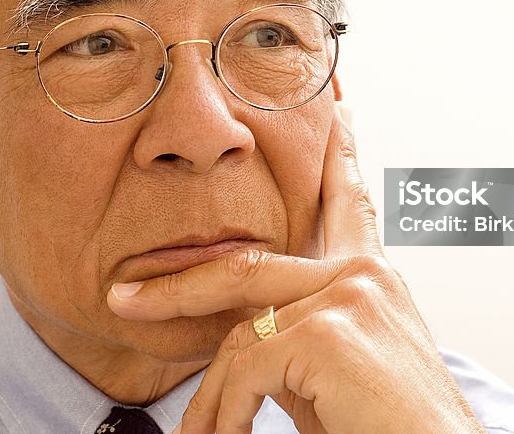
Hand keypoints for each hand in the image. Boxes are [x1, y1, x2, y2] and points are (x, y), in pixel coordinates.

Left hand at [106, 104, 485, 433]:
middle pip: (247, 264)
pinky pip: (247, 367)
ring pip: (239, 326)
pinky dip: (225, 411)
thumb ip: (297, 335)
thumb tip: (244, 339)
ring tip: (197, 433)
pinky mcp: (330, 330)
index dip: (340, 154)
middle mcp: (364, 272)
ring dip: (208, 393)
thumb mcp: (334, 369)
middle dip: (178, 286)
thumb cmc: (388, 424)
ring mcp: (348, 293)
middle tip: (125, 297)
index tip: (339, 112)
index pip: (349, 201)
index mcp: (371, 277)